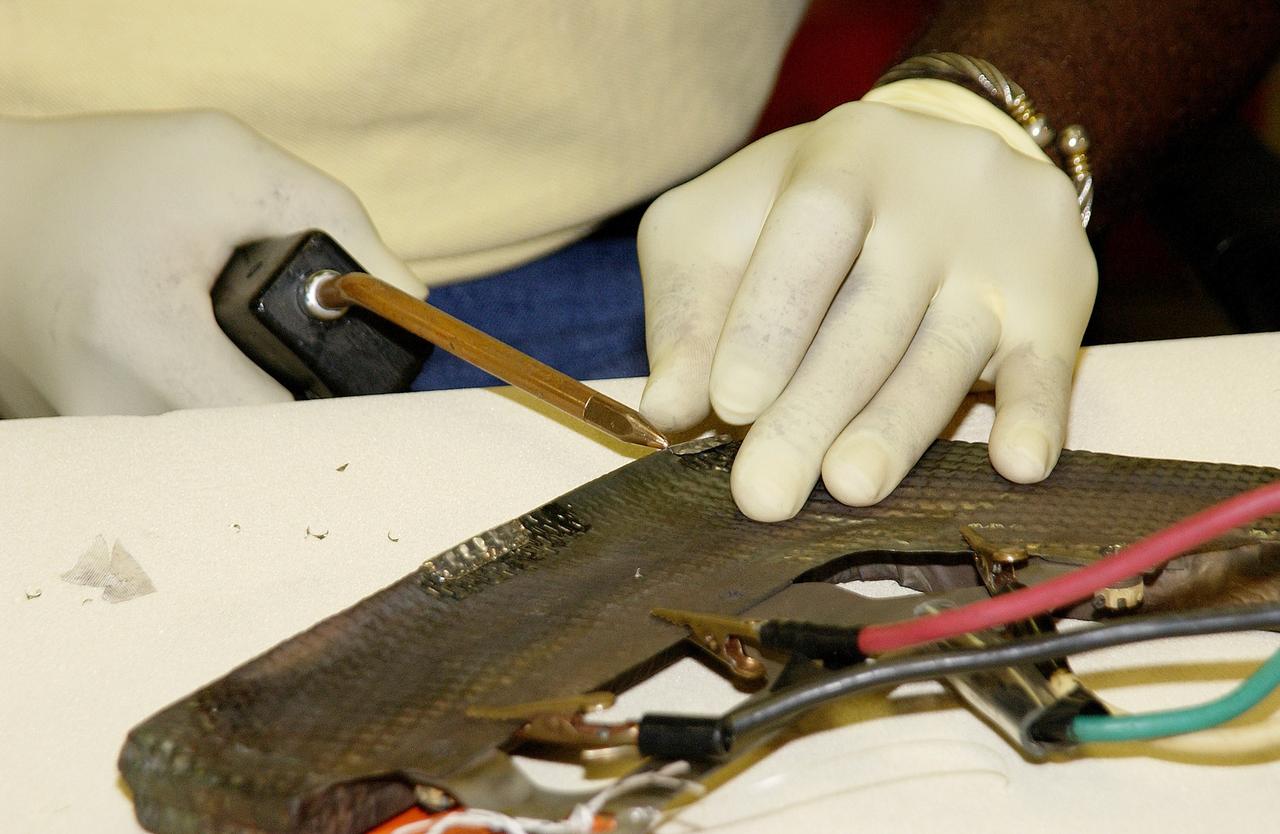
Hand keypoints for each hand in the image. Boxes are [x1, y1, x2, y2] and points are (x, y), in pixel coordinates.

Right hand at [0, 111, 420, 416]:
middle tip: (336, 377)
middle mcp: (110, 410)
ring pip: (225, 462)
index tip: (381, 392)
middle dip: (313, 419)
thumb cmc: (111, 176)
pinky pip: (191, 454)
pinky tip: (242, 384)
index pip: (280, 431)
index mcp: (143, 343)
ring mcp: (97, 439)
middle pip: (258, 456)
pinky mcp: (95, 444)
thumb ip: (334, 217)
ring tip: (281, 372)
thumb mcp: (227, 162)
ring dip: (271, 423)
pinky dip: (227, 422)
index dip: (346, 413)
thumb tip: (409, 298)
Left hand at [638, 81, 1096, 520]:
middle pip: (871, 314)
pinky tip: (1017, 467)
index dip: (772, 321)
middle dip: (814, 409)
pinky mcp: (1055, 295)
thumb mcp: (725, 226)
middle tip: (765, 494)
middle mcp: (931, 197)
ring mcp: (998, 248)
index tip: (731, 405)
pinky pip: (1049, 362)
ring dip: (900, 426)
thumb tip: (667, 409)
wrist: (947, 149)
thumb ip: (690, 307)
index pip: (810, 238)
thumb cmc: (804, 210)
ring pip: (946, 350)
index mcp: (841, 162)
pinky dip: (1037, 416)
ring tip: (851, 488)